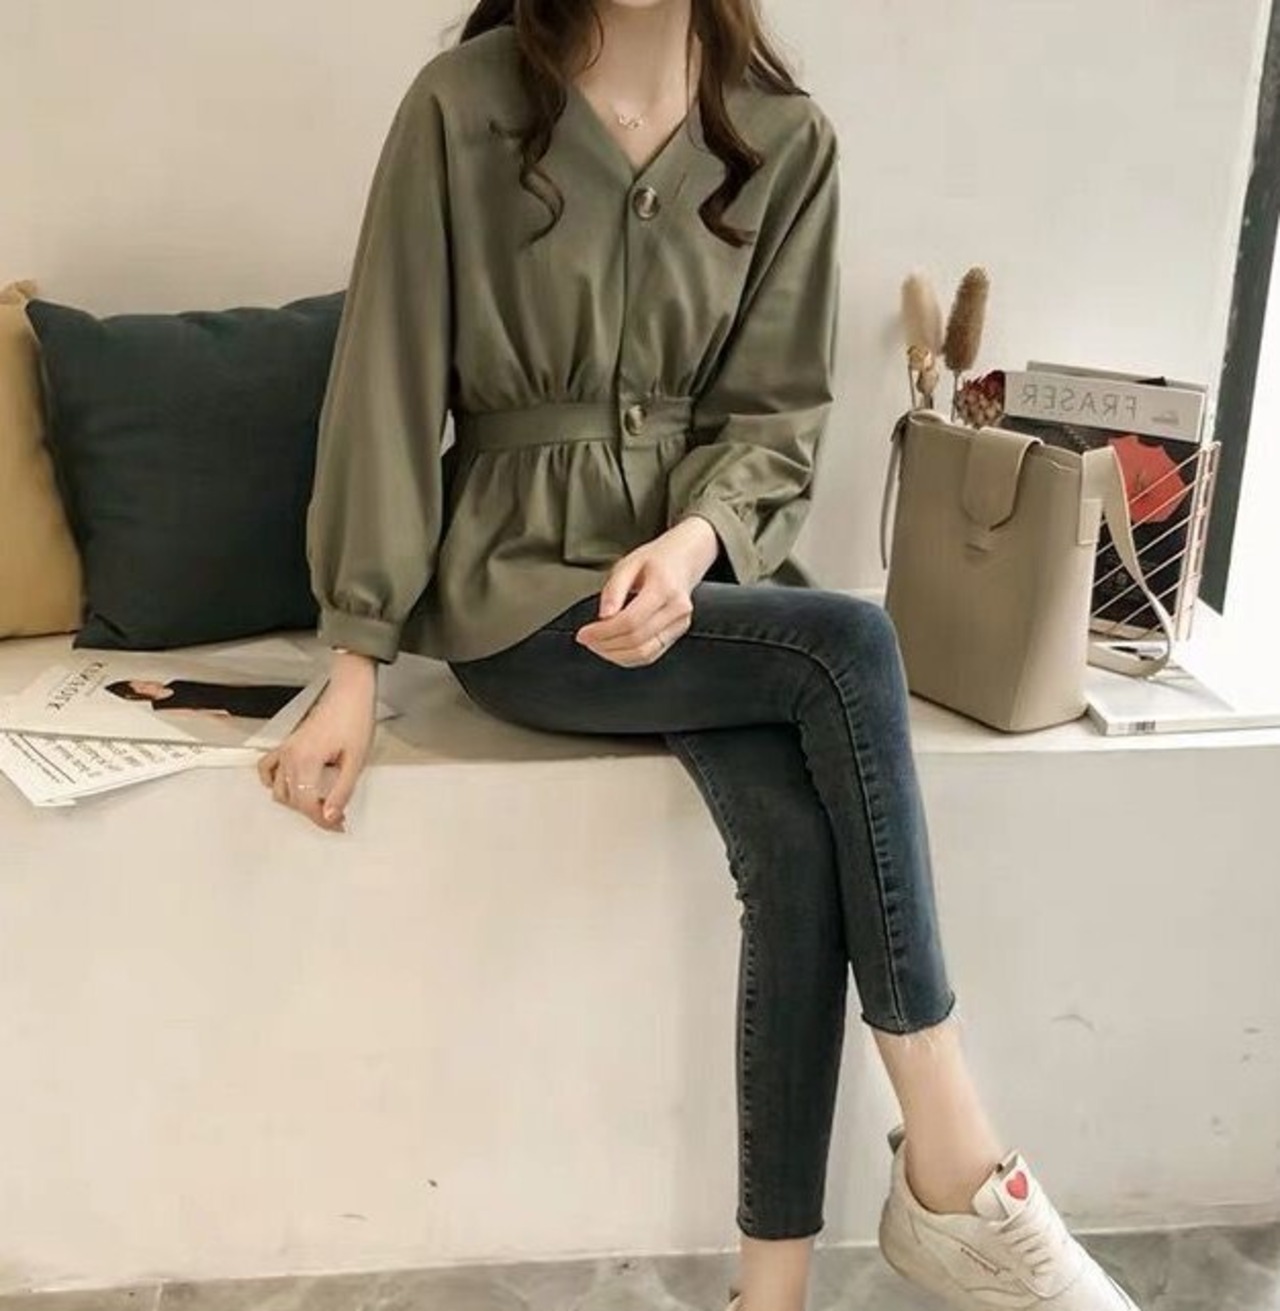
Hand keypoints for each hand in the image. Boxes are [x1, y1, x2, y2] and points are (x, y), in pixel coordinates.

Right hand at [257, 651, 377, 830]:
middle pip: (292, 799)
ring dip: (296, 802)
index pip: (306, 804)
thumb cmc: (354, 720)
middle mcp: (290, 756)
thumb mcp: (355, 760)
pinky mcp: (287, 744)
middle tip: (336, 816)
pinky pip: (267, 768)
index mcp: (306, 761)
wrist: (350, 694)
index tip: (337, 825)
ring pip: (279, 789)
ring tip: (320, 804)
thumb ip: (342, 791)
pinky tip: (288, 787)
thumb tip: (331, 816)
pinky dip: (273, 782)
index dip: (322, 820)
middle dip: (313, 813)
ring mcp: (285, 750)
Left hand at [575, 515, 719, 666]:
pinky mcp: (677, 634)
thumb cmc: (656, 560)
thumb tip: (604, 616)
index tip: (584, 634)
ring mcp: (679, 624)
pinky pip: (651, 655)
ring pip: (644, 653)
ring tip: (597, 645)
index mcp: (664, 588)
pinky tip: (613, 649)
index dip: (603, 632)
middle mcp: (677, 609)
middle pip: (637, 640)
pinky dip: (628, 657)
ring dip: (615, 655)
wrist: (683, 560)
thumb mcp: (627, 564)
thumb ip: (613, 590)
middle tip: (587, 640)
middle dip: (605, 645)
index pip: (630, 621)